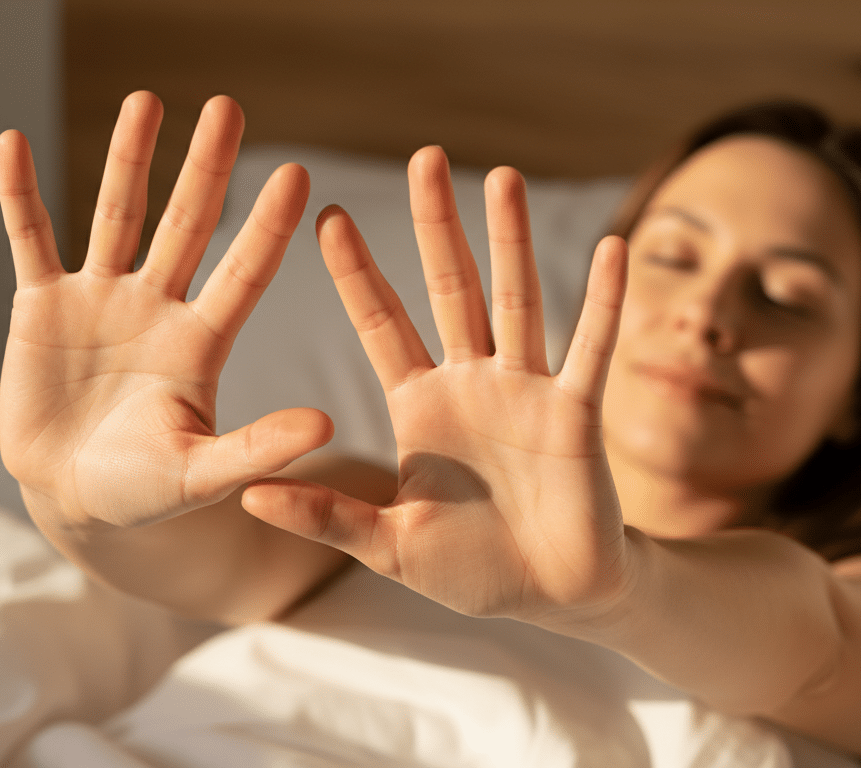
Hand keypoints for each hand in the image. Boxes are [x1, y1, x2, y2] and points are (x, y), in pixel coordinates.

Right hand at [0, 92, 330, 530]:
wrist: (74, 499)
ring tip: (146, 101)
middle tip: (228, 106)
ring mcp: (100, 299)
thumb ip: (257, 447)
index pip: (243, 273)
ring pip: (117, 216)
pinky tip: (13, 142)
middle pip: (187, 224)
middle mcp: (158, 306)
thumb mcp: (201, 472)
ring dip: (128, 160)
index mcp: (201, 343)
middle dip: (206, 168)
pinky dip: (19, 195)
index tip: (299, 175)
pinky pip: (30, 239)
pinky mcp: (41, 306)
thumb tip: (326, 426)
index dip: (267, 228)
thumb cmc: (145, 491)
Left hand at [242, 147, 630, 621]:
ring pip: (516, 302)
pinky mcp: (574, 414)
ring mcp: (525, 391)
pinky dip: (602, 303)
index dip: (357, 272)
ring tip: (503, 176)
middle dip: (435, 227)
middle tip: (424, 158)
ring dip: (511, 241)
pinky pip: (590, 349)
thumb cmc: (468, 569)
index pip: (382, 324)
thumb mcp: (387, 546)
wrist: (550, 597)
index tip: (327, 215)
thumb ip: (326, 516)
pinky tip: (612, 248)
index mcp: (419, 404)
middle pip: (449, 288)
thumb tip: (248, 497)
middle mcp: (470, 382)